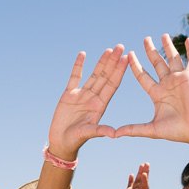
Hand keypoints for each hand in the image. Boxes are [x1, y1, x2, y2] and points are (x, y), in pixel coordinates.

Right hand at [47, 46, 129, 160]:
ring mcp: (81, 95)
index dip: (119, 71)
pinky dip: (78, 66)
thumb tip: (114, 134)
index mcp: (100, 106)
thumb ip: (100, 131)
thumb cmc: (76, 140)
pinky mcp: (69, 94)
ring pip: (93, 75)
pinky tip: (83, 54)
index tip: (127, 58)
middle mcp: (93, 98)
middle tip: (121, 46)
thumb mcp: (89, 134)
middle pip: (105, 76)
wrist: (61, 142)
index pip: (112, 85)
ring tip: (109, 49)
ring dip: (101, 62)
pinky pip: (75, 77)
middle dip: (113, 62)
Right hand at [113, 163, 159, 188]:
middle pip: (142, 181)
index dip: (145, 180)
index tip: (145, 174)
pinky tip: (132, 175)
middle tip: (146, 164)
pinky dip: (131, 180)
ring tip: (141, 165)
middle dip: (145, 173)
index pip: (145, 186)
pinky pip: (129, 186)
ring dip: (139, 174)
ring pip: (137, 182)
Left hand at [114, 35, 188, 144]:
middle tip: (145, 39)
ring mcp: (179, 80)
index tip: (129, 55)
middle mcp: (167, 84)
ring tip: (162, 35)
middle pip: (157, 63)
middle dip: (151, 51)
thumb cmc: (176, 131)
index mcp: (157, 94)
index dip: (136, 66)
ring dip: (168, 46)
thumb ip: (132, 129)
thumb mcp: (150, 129)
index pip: (143, 76)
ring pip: (172, 59)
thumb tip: (114, 135)